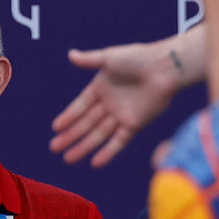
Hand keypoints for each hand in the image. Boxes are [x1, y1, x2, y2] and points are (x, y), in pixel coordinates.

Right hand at [50, 41, 181, 167]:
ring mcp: (121, 115)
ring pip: (99, 135)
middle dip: (70, 136)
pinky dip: (108, 152)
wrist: (165, 68)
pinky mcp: (135, 124)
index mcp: (101, 88)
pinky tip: (95, 163)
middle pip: (86, 124)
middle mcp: (109, 104)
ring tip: (68, 159)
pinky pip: (119, 141)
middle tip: (54, 148)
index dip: (68, 117)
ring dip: (84, 147)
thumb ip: (89, 60)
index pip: (80, 106)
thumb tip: (70, 55)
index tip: (55, 128)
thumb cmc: (138, 58)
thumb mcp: (110, 58)